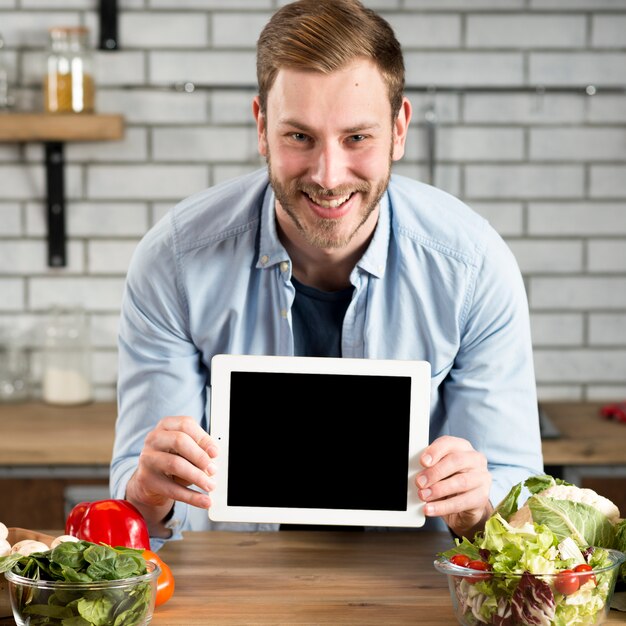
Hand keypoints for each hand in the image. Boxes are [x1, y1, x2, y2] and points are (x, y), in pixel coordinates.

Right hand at [125, 416, 218, 534]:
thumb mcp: (186, 450)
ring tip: (210, 485)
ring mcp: (148, 458)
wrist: (150, 480)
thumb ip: (199, 449)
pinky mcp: (146, 479)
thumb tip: (214, 458)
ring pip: (175, 464)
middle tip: (213, 469)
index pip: (186, 425)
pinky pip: (171, 489)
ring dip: (197, 477)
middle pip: (179, 441)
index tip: (215, 452)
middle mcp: (154, 438)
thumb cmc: (172, 458)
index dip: (203, 438)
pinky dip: (191, 497)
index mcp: (166, 425)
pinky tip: (204, 501)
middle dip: (200, 456)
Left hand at [415, 435, 492, 538]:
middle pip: (456, 461)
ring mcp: (482, 477)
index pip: (449, 443)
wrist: (464, 506)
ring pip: (461, 482)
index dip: (435, 451)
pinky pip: (462, 502)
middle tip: (419, 482)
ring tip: (423, 496)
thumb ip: (429, 467)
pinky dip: (443, 507)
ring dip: (438, 490)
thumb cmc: (449, 481)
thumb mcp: (438, 470)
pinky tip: (431, 509)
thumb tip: (416, 472)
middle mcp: (475, 459)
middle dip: (435, 472)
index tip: (422, 462)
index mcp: (462, 447)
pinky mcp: (482, 496)